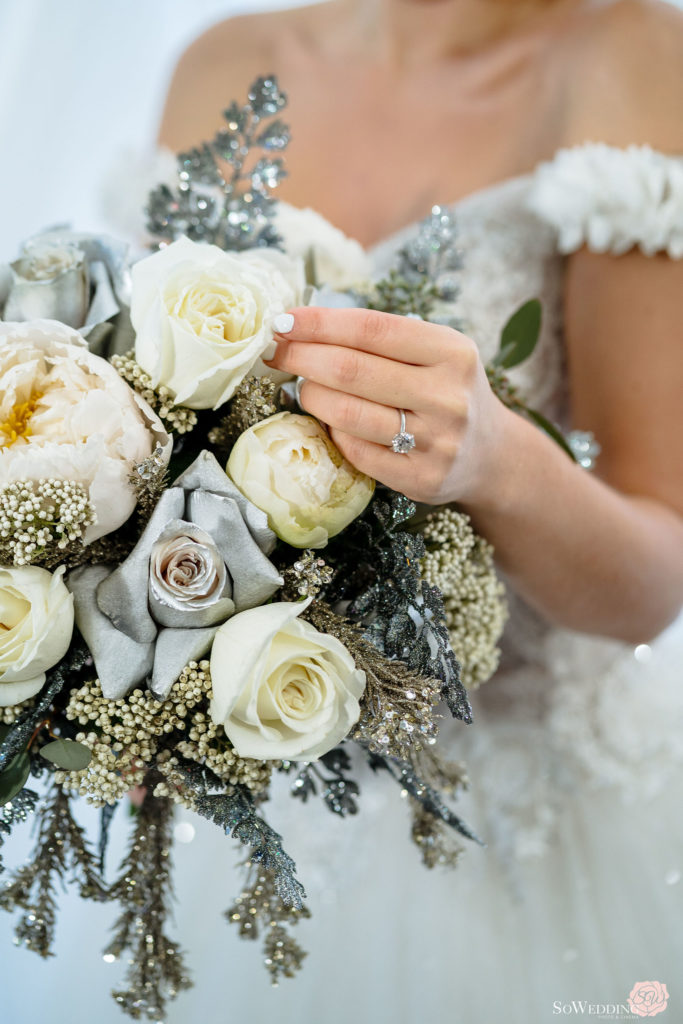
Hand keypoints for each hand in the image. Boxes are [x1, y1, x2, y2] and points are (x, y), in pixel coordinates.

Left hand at [265, 307, 509, 505]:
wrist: (491, 454)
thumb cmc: (447, 391)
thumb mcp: (434, 353)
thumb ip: (381, 340)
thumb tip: (301, 326)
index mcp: (451, 352)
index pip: (371, 329)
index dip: (319, 323)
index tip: (284, 320)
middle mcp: (448, 396)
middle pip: (351, 370)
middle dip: (302, 357)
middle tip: (276, 352)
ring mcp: (436, 441)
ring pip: (347, 413)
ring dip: (312, 396)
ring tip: (305, 387)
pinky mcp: (420, 478)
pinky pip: (355, 451)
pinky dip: (333, 432)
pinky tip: (331, 421)